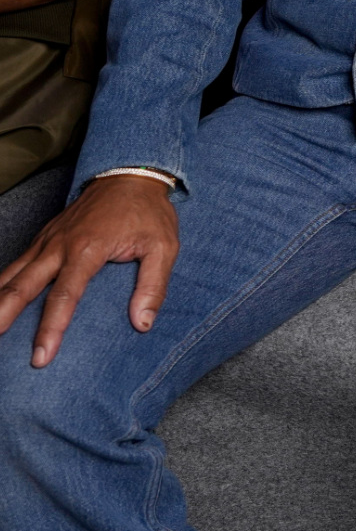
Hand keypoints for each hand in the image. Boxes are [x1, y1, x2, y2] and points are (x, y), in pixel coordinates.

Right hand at [0, 175, 177, 367]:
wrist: (129, 175)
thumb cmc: (148, 213)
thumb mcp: (164, 246)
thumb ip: (153, 285)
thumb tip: (143, 323)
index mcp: (88, 249)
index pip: (65, 296)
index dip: (51, 328)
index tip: (41, 356)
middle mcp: (59, 245)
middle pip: (23, 286)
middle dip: (4, 317)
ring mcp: (47, 241)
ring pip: (11, 274)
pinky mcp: (42, 238)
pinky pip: (15, 264)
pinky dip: (0, 283)